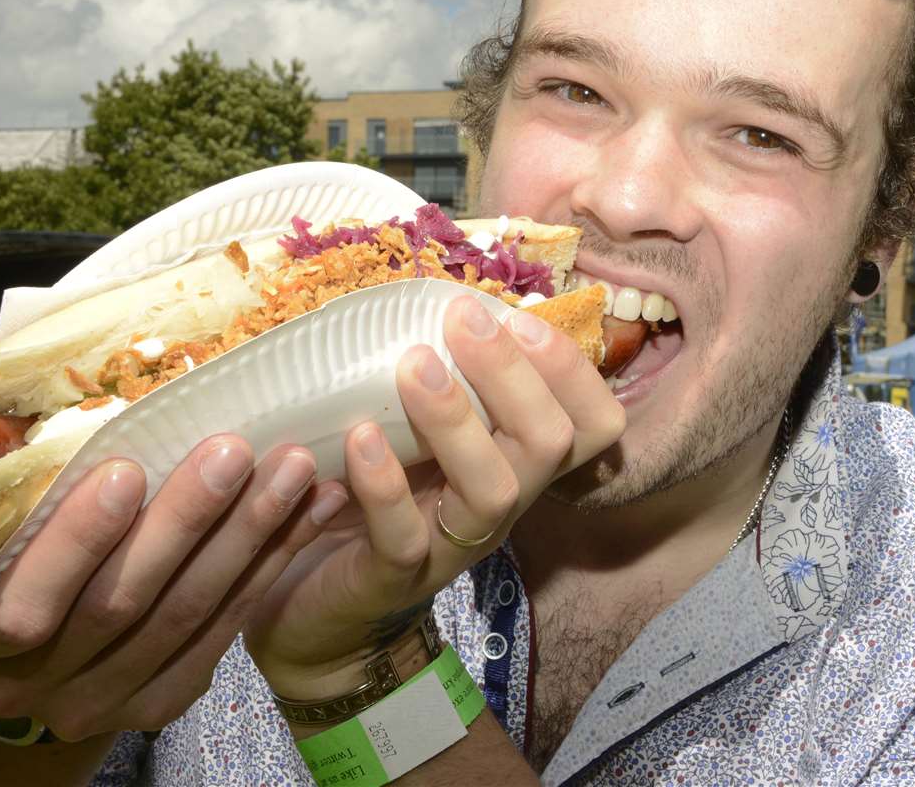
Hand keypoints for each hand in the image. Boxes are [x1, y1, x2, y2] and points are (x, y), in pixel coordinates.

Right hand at [0, 434, 345, 741]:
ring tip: (293, 468)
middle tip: (233, 449)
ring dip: (248, 539)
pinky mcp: (161, 699)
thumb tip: (3, 348)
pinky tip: (313, 510)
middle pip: (121, 604)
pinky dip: (271, 566)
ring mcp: (99, 701)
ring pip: (188, 616)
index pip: (22, 605)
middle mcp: (28, 685)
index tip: (125, 469)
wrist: (22, 666)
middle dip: (184, 522)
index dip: (76, 541)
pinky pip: (225, 630)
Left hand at [242, 295, 625, 696]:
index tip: (519, 316)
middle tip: (463, 319)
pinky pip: (405, 536)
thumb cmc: (372, 504)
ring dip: (457, 419)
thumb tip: (438, 298)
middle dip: (513, 373)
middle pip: (551, 443)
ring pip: (494, 490)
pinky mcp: (393, 580)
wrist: (320, 617)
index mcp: (517, 464)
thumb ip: (440, 383)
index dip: (571, 368)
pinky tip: (359, 439)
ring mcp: (452, 547)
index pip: (593, 423)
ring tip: (413, 366)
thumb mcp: (417, 438)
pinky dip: (384, 483)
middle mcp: (501, 505)